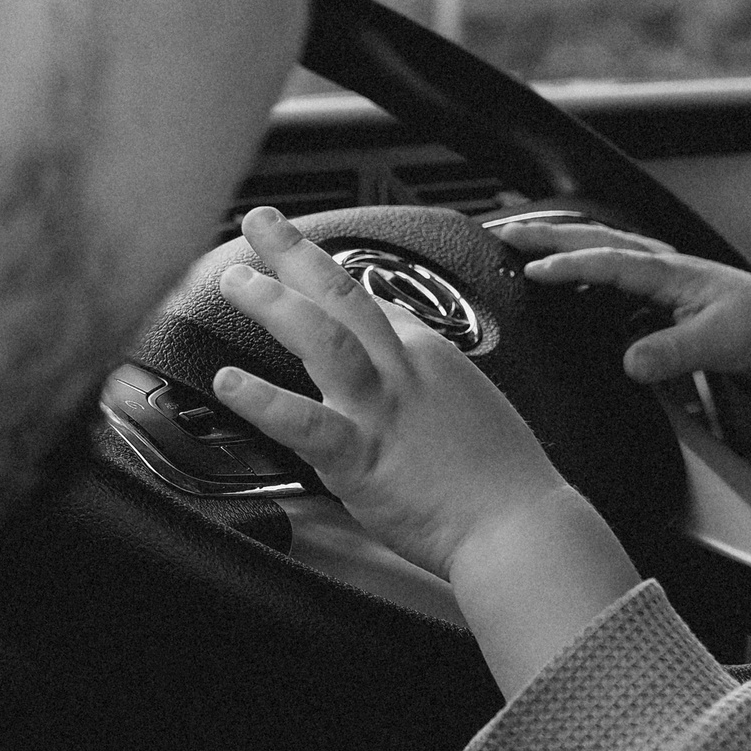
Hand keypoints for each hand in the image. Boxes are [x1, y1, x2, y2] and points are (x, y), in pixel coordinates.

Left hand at [212, 209, 579, 578]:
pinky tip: (229, 383)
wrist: (521, 527)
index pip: (374, 303)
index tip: (300, 262)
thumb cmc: (505, 479)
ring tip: (237, 280)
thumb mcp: (476, 404)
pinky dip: (263, 400)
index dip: (330, 278)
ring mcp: (379, 410)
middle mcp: (403, 371)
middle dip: (297, 252)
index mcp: (432, 357)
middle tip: (260, 223)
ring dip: (275, 302)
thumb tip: (409, 361)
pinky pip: (304, 422)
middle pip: (344, 293)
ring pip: (324, 337)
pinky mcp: (360, 457)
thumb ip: (433, 378)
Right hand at [491, 218, 750, 391]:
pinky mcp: (666, 289)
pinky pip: (613, 267)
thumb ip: (672, 353)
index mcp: (671, 271)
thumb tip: (628, 363)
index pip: (606, 260)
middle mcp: (664, 263)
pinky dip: (583, 263)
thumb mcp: (718, 345)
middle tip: (503, 234)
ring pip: (601, 247)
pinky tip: (571, 277)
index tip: (527, 269)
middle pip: (594, 237)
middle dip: (546, 234)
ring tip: (523, 247)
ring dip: (562, 243)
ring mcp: (664, 272)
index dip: (564, 265)